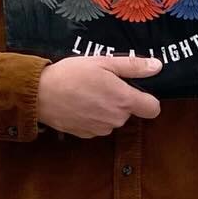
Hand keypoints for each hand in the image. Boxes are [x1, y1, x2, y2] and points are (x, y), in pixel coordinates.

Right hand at [36, 55, 163, 136]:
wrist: (39, 94)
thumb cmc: (71, 74)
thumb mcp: (103, 63)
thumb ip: (133, 66)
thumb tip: (158, 66)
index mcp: (124, 100)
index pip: (153, 109)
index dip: (148, 100)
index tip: (136, 91)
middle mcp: (116, 119)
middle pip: (129, 112)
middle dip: (120, 100)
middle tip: (101, 84)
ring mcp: (101, 129)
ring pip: (113, 119)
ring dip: (105, 109)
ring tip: (87, 93)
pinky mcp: (87, 135)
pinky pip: (98, 126)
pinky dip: (92, 117)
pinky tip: (78, 104)